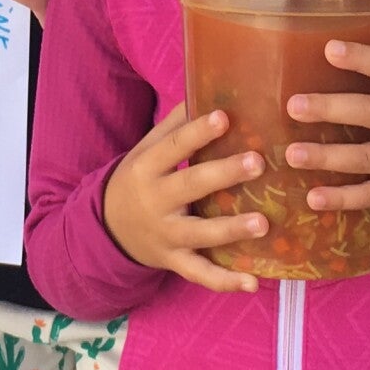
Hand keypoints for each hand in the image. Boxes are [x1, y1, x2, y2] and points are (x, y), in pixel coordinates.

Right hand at [103, 102, 274, 293]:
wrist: (106, 229)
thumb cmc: (139, 180)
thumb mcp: (146, 150)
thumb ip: (175, 125)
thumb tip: (210, 87)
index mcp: (146, 168)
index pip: (173, 146)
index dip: (198, 132)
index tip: (225, 117)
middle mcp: (154, 202)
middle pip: (190, 186)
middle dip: (224, 174)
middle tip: (258, 162)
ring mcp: (164, 235)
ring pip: (199, 234)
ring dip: (231, 230)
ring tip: (263, 223)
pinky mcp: (174, 261)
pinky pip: (200, 273)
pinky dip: (225, 281)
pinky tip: (253, 282)